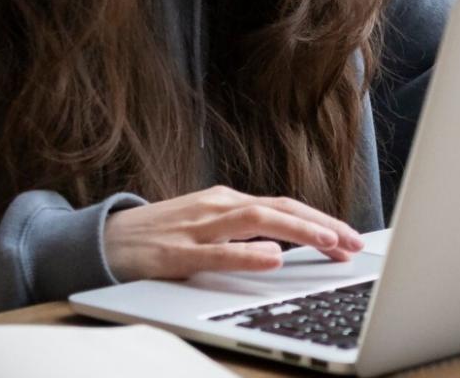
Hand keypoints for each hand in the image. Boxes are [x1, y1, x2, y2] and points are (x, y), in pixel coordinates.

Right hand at [103, 185, 365, 281]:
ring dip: (298, 230)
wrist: (105, 239)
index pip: (284, 206)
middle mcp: (217, 206)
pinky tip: (273, 258)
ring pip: (257, 221)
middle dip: (321, 224)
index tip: (349, 237)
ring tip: (329, 242)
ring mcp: (198, 227)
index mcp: (226, 201)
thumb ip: (242, 231)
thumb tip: (284, 243)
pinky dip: (248, 254)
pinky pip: (219, 252)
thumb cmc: (160, 235)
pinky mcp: (178, 253)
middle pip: (280, 208)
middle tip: (353, 242)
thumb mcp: (206, 226)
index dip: (320, 220)